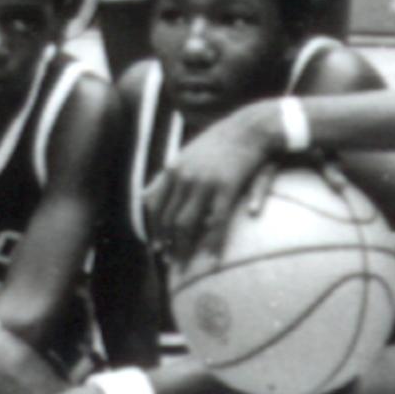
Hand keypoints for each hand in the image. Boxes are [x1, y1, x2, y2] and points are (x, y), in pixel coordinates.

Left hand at [147, 105, 278, 259]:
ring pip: (187, 225)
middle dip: (166, 243)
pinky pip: (216, 223)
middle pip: (168, 218)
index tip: (156, 246)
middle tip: (168, 262)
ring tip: (183, 267)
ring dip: (183, 249)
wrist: (250, 126)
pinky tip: (211, 260)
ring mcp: (204, 184)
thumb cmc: (221, 140)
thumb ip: (167, 175)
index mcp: (173, 169)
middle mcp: (184, 177)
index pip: (154, 205)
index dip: (154, 229)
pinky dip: (212, 245)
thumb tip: (144, 195)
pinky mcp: (226, 189)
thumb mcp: (187, 153)